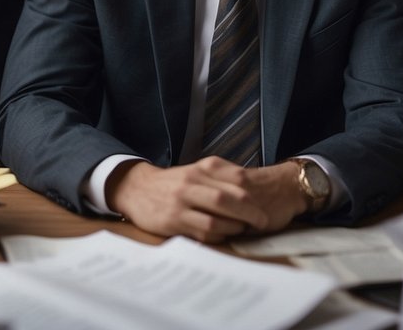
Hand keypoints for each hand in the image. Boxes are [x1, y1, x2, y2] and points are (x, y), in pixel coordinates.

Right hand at [107, 157, 306, 242]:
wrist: (138, 189)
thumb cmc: (176, 183)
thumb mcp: (198, 170)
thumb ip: (222, 176)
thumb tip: (253, 190)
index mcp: (203, 167)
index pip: (237, 179)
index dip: (254, 195)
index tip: (265, 206)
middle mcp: (192, 182)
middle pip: (229, 199)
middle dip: (250, 213)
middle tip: (262, 222)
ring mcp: (181, 202)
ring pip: (217, 217)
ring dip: (235, 226)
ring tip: (243, 230)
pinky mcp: (173, 220)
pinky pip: (202, 231)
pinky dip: (218, 234)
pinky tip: (223, 234)